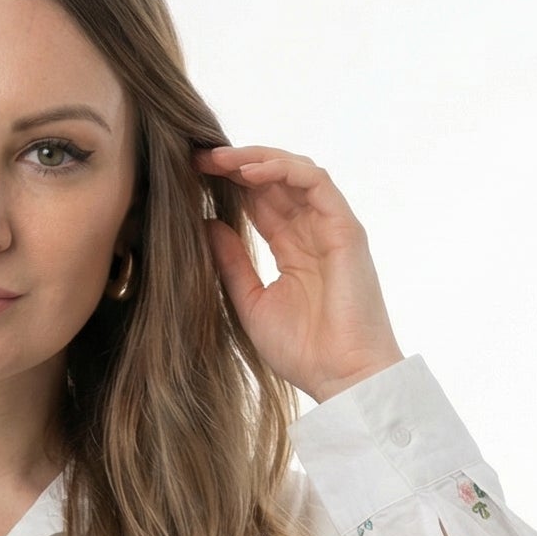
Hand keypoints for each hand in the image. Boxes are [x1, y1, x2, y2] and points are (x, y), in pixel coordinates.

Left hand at [194, 145, 404, 402]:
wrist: (342, 377)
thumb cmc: (302, 352)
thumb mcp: (250, 302)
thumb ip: (231, 262)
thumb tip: (205, 223)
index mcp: (292, 250)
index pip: (258, 202)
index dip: (227, 184)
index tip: (191, 176)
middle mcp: (313, 232)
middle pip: (273, 182)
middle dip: (235, 165)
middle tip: (197, 158)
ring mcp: (331, 227)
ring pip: (294, 172)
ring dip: (255, 159)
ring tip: (218, 159)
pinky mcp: (345, 228)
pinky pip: (315, 181)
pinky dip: (283, 169)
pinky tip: (249, 171)